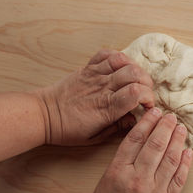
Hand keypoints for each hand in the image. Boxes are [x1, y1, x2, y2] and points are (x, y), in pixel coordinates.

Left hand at [35, 50, 154, 145]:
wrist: (44, 115)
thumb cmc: (67, 129)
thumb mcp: (95, 138)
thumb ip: (117, 128)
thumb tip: (135, 120)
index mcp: (106, 108)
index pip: (136, 93)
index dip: (148, 97)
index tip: (147, 106)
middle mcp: (102, 88)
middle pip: (134, 74)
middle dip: (146, 83)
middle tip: (144, 93)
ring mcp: (94, 75)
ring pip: (123, 61)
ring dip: (135, 69)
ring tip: (135, 79)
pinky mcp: (87, 68)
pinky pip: (106, 54)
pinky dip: (118, 57)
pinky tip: (122, 67)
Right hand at [85, 108, 192, 192]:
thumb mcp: (106, 180)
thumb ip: (123, 160)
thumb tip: (142, 139)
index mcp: (118, 171)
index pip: (135, 139)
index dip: (147, 122)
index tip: (154, 112)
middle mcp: (137, 179)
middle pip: (155, 146)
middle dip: (165, 127)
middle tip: (171, 116)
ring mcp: (154, 191)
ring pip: (170, 159)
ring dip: (178, 141)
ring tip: (181, 129)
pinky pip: (179, 178)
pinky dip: (186, 163)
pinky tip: (188, 151)